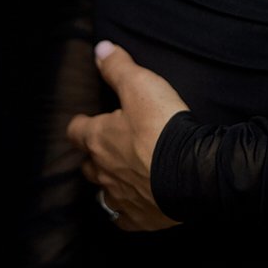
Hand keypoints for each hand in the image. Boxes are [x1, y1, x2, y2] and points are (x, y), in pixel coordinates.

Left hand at [66, 41, 188, 231]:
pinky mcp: (139, 218)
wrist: (191, 171)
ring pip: (103, 192)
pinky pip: (123, 217)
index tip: (86, 120)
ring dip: (108, 182)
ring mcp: (120, 197)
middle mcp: (104, 171)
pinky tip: (134, 203)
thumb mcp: (141, 84)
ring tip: (119, 174)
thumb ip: (118, 67)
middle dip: (93, 155)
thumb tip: (100, 49)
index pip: (76, 131)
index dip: (81, 123)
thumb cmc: (162, 125)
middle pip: (88, 165)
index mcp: (100, 138)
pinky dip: (125, 210)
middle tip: (106, 145)